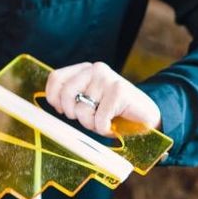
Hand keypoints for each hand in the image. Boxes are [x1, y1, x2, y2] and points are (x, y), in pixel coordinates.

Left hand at [45, 61, 160, 137]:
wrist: (146, 117)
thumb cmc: (113, 113)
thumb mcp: (88, 102)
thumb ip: (71, 98)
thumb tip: (51, 103)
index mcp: (84, 69)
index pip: (55, 78)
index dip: (54, 98)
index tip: (63, 111)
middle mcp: (95, 69)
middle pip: (66, 94)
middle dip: (74, 114)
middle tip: (89, 119)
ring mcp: (107, 78)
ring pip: (83, 110)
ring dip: (92, 124)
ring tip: (104, 120)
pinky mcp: (119, 90)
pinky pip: (99, 119)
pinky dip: (104, 129)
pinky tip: (113, 125)